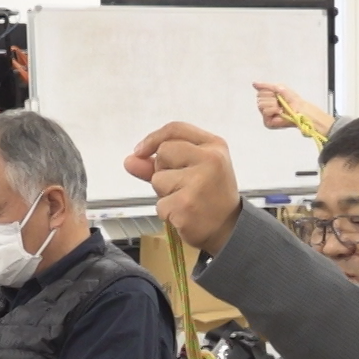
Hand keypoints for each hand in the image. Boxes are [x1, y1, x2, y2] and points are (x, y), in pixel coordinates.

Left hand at [124, 123, 242, 255]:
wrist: (229, 229)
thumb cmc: (210, 197)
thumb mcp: (193, 171)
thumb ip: (160, 163)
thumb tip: (129, 160)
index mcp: (214, 146)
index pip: (175, 129)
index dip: (153, 138)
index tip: (140, 151)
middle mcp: (210, 159)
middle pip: (164, 151)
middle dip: (163, 170)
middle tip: (182, 185)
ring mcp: (199, 182)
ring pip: (158, 179)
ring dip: (164, 194)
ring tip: (186, 200)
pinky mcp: (186, 204)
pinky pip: (160, 204)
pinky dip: (167, 212)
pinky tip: (185, 215)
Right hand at [253, 82, 334, 135]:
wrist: (300, 109)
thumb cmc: (292, 99)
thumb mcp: (279, 88)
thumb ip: (265, 86)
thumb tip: (253, 84)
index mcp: (268, 99)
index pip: (260, 92)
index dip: (269, 92)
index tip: (278, 94)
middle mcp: (265, 107)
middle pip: (259, 98)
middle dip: (271, 98)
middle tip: (279, 101)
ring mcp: (266, 115)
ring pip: (261, 105)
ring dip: (272, 104)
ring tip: (280, 107)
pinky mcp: (267, 122)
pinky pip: (265, 112)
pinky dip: (273, 110)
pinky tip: (279, 112)